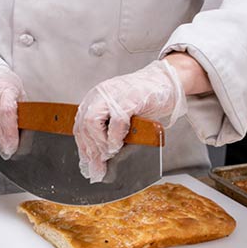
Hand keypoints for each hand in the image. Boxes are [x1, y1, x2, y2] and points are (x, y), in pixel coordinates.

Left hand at [74, 59, 186, 182]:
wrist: (166, 82)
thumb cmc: (146, 99)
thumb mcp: (121, 113)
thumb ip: (108, 130)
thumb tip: (98, 157)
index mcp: (96, 98)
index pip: (79, 125)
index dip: (83, 147)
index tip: (88, 164)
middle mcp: (101, 94)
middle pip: (83, 125)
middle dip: (89, 150)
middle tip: (98, 166)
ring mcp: (114, 95)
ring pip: (92, 121)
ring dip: (99, 143)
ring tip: (108, 154)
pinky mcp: (130, 98)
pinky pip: (116, 120)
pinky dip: (115, 136)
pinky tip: (118, 145)